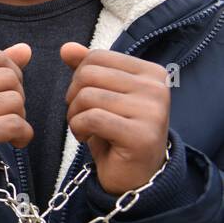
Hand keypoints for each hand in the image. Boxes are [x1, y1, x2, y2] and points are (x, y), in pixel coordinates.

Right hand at [0, 43, 33, 189]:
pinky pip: (15, 124)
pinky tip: (15, 142)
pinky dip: (23, 135)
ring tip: (7, 130)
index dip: (12, 75)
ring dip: (20, 118)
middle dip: (18, 97)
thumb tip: (25, 49)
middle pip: (8, 77)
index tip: (4, 95)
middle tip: (6, 116)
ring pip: (15, 101)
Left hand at [62, 43, 169, 194]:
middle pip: (88, 74)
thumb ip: (87, 69)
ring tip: (84, 129)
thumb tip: (66, 48)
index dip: (78, 78)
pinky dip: (78, 128)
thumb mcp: (101, 95)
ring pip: (87, 96)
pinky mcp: (141, 134)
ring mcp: (152, 111)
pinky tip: (85, 139)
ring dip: (74, 115)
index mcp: (151, 72)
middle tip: (81, 117)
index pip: (96, 57)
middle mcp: (157, 88)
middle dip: (73, 97)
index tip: (85, 100)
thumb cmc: (115, 132)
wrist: (133, 175)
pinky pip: (90, 118)